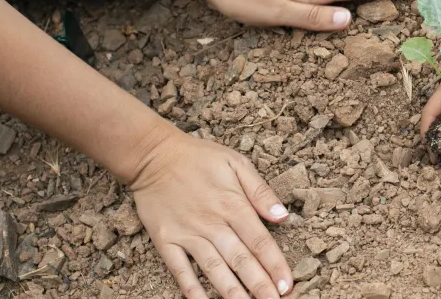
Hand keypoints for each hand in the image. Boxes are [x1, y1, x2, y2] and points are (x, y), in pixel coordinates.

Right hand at [131, 132, 291, 298]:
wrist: (153, 155)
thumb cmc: (199, 158)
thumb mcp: (236, 163)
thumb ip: (260, 191)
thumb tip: (282, 216)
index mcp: (233, 205)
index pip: (259, 241)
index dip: (275, 265)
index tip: (287, 285)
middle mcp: (212, 223)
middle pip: (241, 260)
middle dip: (260, 285)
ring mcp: (187, 234)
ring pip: (214, 269)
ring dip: (232, 292)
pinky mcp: (165, 240)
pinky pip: (179, 270)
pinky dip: (191, 289)